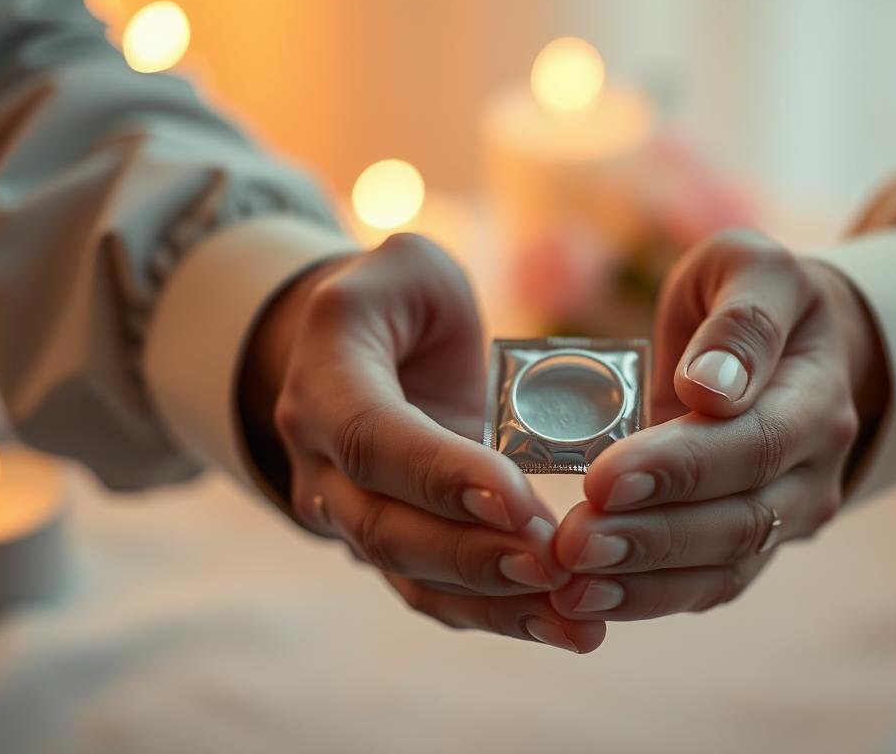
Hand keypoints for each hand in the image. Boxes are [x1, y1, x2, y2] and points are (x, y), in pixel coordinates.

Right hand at [242, 233, 605, 652]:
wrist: (360, 353)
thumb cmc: (396, 300)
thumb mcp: (412, 268)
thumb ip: (434, 293)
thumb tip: (486, 372)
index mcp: (323, 378)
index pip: (373, 437)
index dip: (440, 474)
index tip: (520, 501)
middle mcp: (319, 456)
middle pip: (385, 527)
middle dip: (474, 554)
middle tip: (558, 566)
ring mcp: (347, 511)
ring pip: (410, 575)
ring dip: (494, 603)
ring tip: (576, 621)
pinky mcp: (390, 544)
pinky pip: (434, 592)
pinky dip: (496, 615)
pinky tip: (562, 627)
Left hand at [548, 229, 886, 620]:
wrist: (789, 346)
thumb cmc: (750, 297)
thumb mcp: (750, 269)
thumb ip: (740, 319)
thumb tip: (711, 387)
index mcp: (816, 395)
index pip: (753, 442)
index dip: (680, 467)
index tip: (604, 477)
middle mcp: (813, 468)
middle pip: (739, 518)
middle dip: (650, 535)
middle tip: (572, 543)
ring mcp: (788, 516)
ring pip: (723, 565)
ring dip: (643, 580)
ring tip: (570, 585)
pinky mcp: (752, 545)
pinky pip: (707, 586)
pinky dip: (648, 598)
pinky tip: (588, 599)